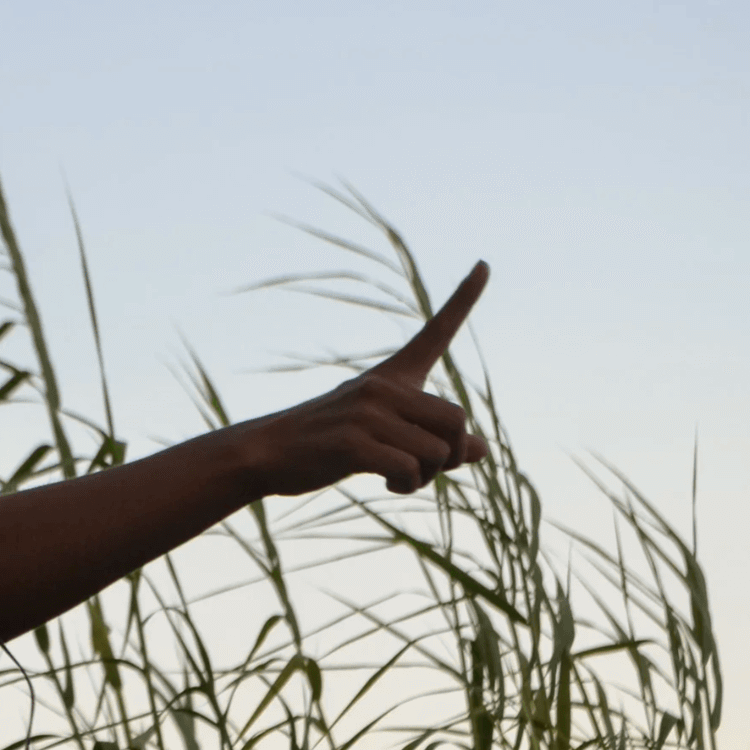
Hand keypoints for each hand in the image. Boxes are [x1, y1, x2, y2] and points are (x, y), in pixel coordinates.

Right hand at [247, 262, 491, 496]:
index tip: (485, 264)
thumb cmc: (324, 444)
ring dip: (427, 477)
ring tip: (401, 480)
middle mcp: (381, 388)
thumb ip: (431, 438)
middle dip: (451, 454)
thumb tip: (484, 451)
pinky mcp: (352, 443)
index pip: (435, 332)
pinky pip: (409, 468)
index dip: (463, 298)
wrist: (264, 453)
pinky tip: (387, 485)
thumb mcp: (381, 435)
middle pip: (456, 420)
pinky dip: (407, 484)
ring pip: (437, 451)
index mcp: (390, 377)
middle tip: (426, 470)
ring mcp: (365, 413)